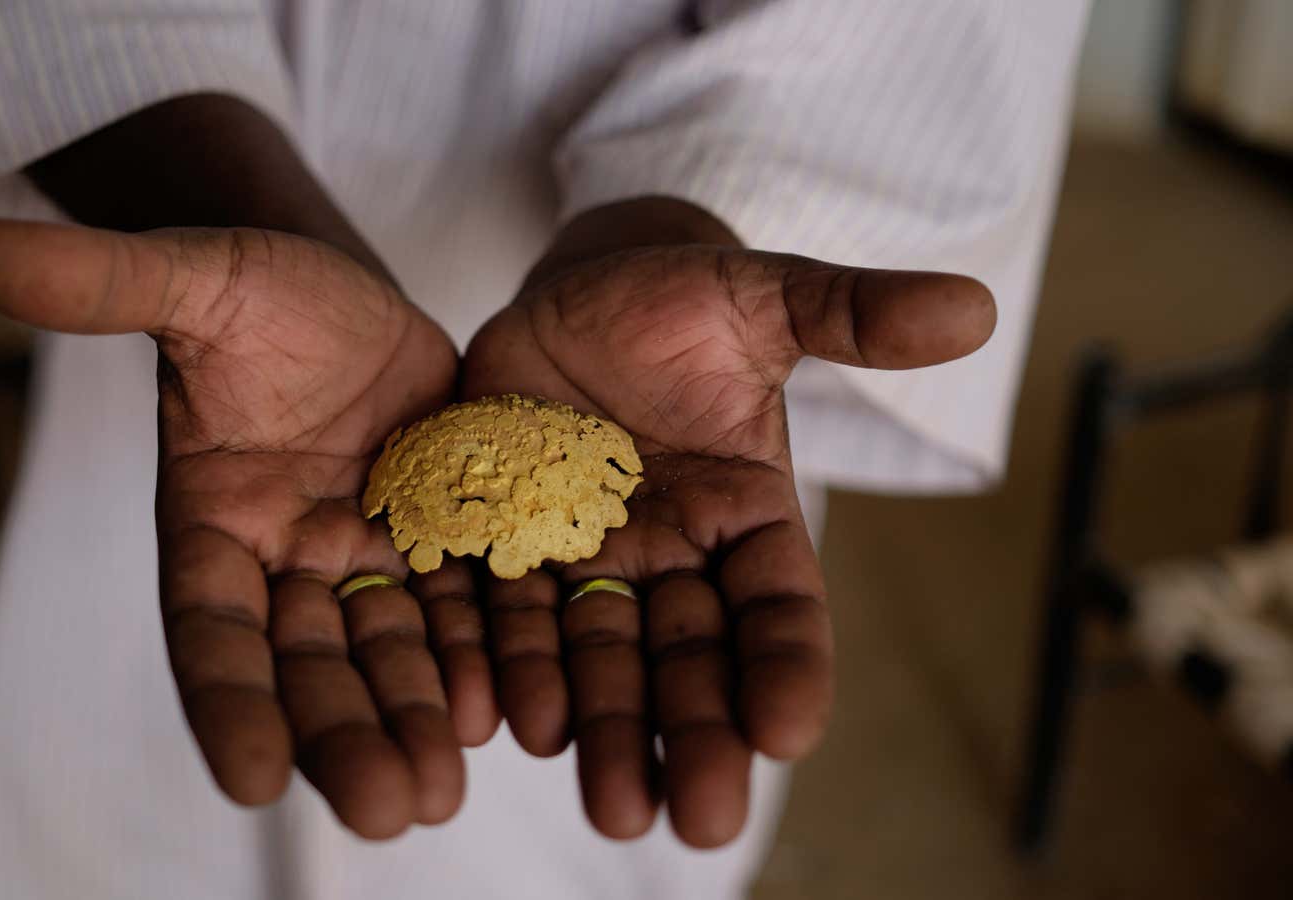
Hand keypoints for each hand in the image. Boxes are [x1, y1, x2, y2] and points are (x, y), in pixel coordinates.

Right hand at [0, 221, 480, 838]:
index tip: (253, 780)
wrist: (348, 296)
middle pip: (312, 663)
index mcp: (212, 522)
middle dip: (344, 736)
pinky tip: (508, 711)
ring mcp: (369, 556)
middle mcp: (288, 559)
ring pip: (391, 652)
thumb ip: (105, 280)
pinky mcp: (444, 537)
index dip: (230, 700)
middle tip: (389, 812)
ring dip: (417, 720)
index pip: (210, 626)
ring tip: (444, 792)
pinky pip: (462, 606)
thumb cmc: (255, 291)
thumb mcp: (195, 275)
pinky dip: (480, 656)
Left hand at [458, 205, 994, 846]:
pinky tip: (508, 720)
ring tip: (609, 806)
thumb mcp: (764, 295)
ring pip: (600, 656)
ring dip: (606, 731)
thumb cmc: (682, 296)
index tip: (789, 732)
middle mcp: (673, 554)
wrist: (575, 293)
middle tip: (698, 820)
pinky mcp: (507, 542)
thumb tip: (978, 307)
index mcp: (748, 513)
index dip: (788, 665)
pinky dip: (509, 666)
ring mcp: (588, 556)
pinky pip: (507, 612)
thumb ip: (852, 314)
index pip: (780, 603)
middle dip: (696, 735)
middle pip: (691, 657)